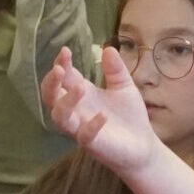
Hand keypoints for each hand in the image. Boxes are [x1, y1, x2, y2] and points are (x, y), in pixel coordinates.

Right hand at [43, 44, 160, 173]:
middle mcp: (76, 110)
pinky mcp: (93, 144)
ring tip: (81, 88)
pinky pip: (84, 136)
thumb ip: (116, 69)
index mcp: (81, 94)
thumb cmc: (129, 116)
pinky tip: (103, 116)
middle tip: (59, 69)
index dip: (61, 64)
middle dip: (51, 83)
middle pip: (50, 97)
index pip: (63, 77)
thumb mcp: (124, 87)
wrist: (143, 146)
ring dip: (66, 102)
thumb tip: (109, 48)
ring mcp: (81, 128)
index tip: (65, 51)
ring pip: (60, 117)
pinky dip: (91, 126)